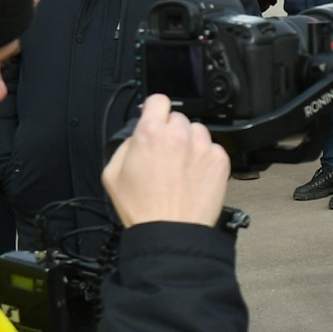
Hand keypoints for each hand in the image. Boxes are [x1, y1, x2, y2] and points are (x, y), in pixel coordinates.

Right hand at [101, 95, 229, 227]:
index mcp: (150, 134)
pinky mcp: (220, 160)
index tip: (156, 117)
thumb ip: (125, 146)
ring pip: (198, 131)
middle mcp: (179, 136)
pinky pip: (213, 148)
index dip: (155, 109)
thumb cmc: (143, 208)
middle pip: (178, 118)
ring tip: (180, 167)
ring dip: (190, 143)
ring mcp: (202, 147)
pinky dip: (205, 158)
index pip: (158, 100)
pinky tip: (194, 175)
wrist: (171, 231)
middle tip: (165, 154)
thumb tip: (136, 136)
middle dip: (171, 132)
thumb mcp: (112, 173)